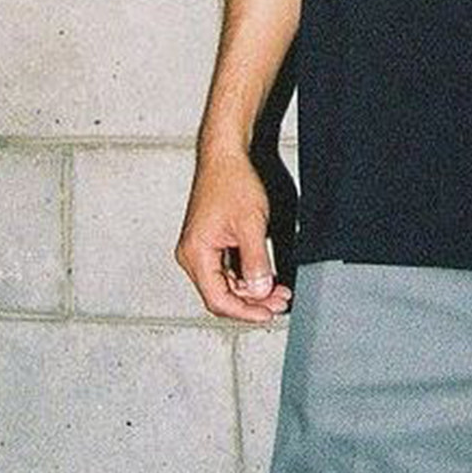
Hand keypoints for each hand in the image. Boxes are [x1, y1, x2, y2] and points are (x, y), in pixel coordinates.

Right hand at [175, 149, 292, 323]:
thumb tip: (261, 291)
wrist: (224, 157)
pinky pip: (226, 270)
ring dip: (251, 291)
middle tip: (280, 302)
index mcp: (195, 254)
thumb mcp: (251, 224)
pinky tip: (265, 278)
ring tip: (278, 291)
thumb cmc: (232, 182)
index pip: (218, 299)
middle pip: (221, 295)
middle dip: (252, 302)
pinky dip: (246, 277)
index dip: (245, 312)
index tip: (268, 315)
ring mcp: (199, 250)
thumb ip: (255, 261)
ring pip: (225, 284)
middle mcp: (192, 256)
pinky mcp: (208, 244)